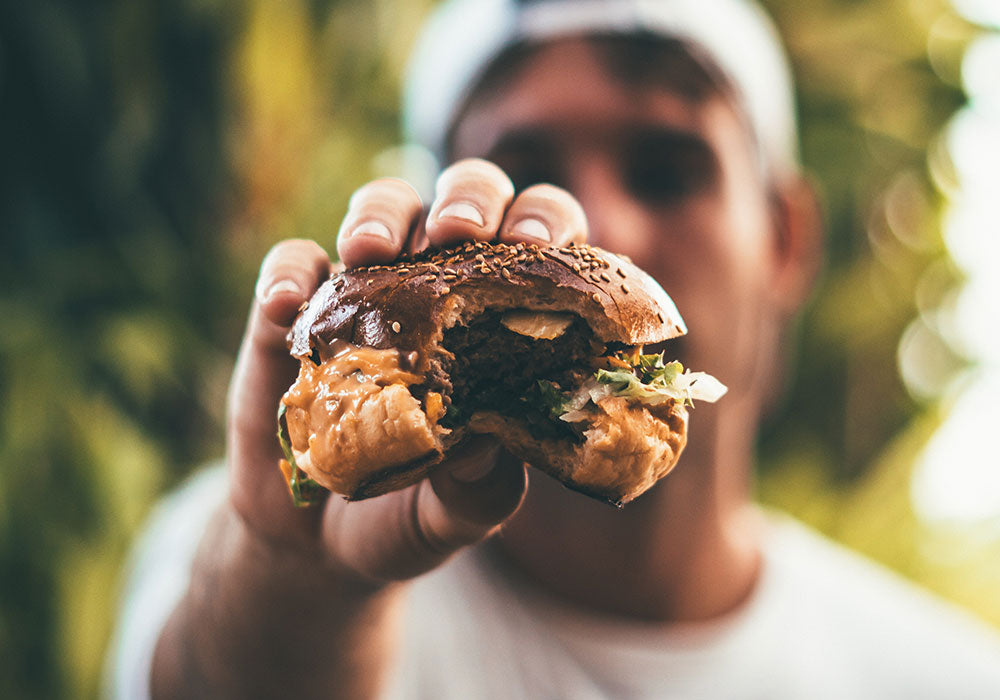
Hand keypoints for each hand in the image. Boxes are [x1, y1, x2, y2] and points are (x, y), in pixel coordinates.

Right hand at [152, 160, 587, 697]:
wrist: (317, 544)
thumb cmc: (412, 513)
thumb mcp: (460, 512)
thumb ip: (481, 488)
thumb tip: (484, 443)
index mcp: (504, 318)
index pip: (541, 244)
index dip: (546, 223)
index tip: (536, 242)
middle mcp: (441, 288)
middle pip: (466, 200)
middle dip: (467, 198)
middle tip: (457, 232)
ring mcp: (367, 293)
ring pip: (383, 209)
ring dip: (381, 214)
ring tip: (370, 251)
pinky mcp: (296, 314)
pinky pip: (291, 267)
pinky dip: (288, 275)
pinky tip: (287, 305)